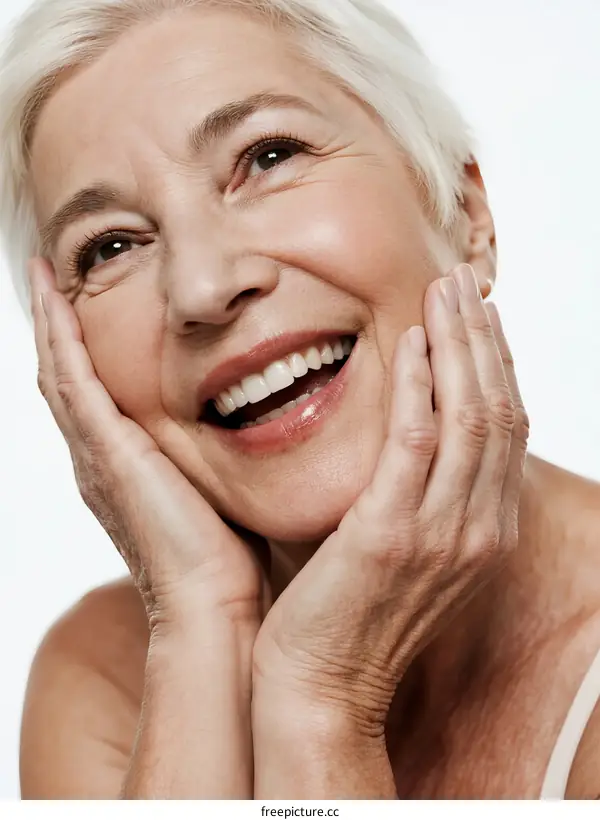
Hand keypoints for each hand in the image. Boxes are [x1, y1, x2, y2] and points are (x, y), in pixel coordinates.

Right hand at [29, 258, 266, 630]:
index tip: (86, 305)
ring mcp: (96, 455)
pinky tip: (53, 297)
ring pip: (60, 373)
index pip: (95, 394)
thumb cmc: (226, 559)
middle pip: (67, 378)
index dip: (84, 349)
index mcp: (124, 467)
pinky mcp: (105, 453)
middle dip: (58, 327)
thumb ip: (220, 457)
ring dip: (52, 322)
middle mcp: (99, 458)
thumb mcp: (219, 490)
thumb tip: (255, 425)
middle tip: (53, 277)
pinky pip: (72, 381)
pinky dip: (58, 337)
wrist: (213, 606)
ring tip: (46, 275)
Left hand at [252, 264, 528, 738]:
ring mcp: (442, 533)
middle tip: (466, 280)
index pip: (509, 430)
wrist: (323, 686)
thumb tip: (415, 435)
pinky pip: (417, 440)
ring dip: (460, 344)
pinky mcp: (390, 532)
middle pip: (501, 411)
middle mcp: (479, 530)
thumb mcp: (407, 549)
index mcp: (485, 532)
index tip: (479, 316)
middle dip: (485, 338)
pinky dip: (420, 385)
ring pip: (472, 416)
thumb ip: (424, 496)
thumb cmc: (353, 612)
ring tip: (445, 290)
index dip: (498, 365)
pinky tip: (410, 341)